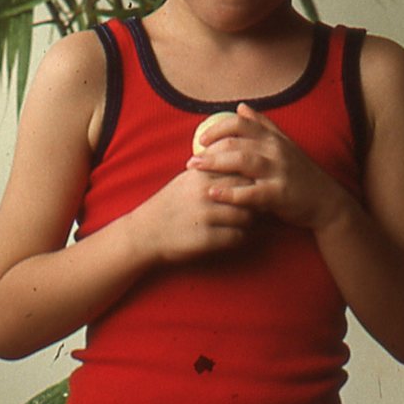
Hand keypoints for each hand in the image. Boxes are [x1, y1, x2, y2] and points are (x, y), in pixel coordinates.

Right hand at [134, 162, 255, 263]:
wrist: (145, 232)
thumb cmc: (170, 205)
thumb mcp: (187, 179)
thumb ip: (213, 170)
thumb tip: (244, 165)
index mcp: (200, 174)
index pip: (240, 169)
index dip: (252, 179)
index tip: (255, 186)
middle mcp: (204, 192)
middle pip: (248, 191)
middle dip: (256, 199)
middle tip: (258, 206)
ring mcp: (205, 216)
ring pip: (247, 216)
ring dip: (251, 221)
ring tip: (247, 222)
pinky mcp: (206, 238)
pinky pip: (238, 237)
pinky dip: (241, 237)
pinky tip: (236, 235)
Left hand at [189, 103, 346, 233]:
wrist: (327, 202)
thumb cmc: (301, 175)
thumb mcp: (285, 145)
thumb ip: (263, 125)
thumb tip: (241, 106)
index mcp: (273, 139)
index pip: (241, 123)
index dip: (218, 128)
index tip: (201, 139)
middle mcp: (275, 151)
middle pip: (236, 142)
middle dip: (210, 149)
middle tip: (190, 160)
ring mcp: (278, 171)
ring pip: (242, 162)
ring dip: (215, 164)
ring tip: (194, 170)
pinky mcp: (279, 194)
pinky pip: (250, 192)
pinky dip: (230, 193)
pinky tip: (213, 193)